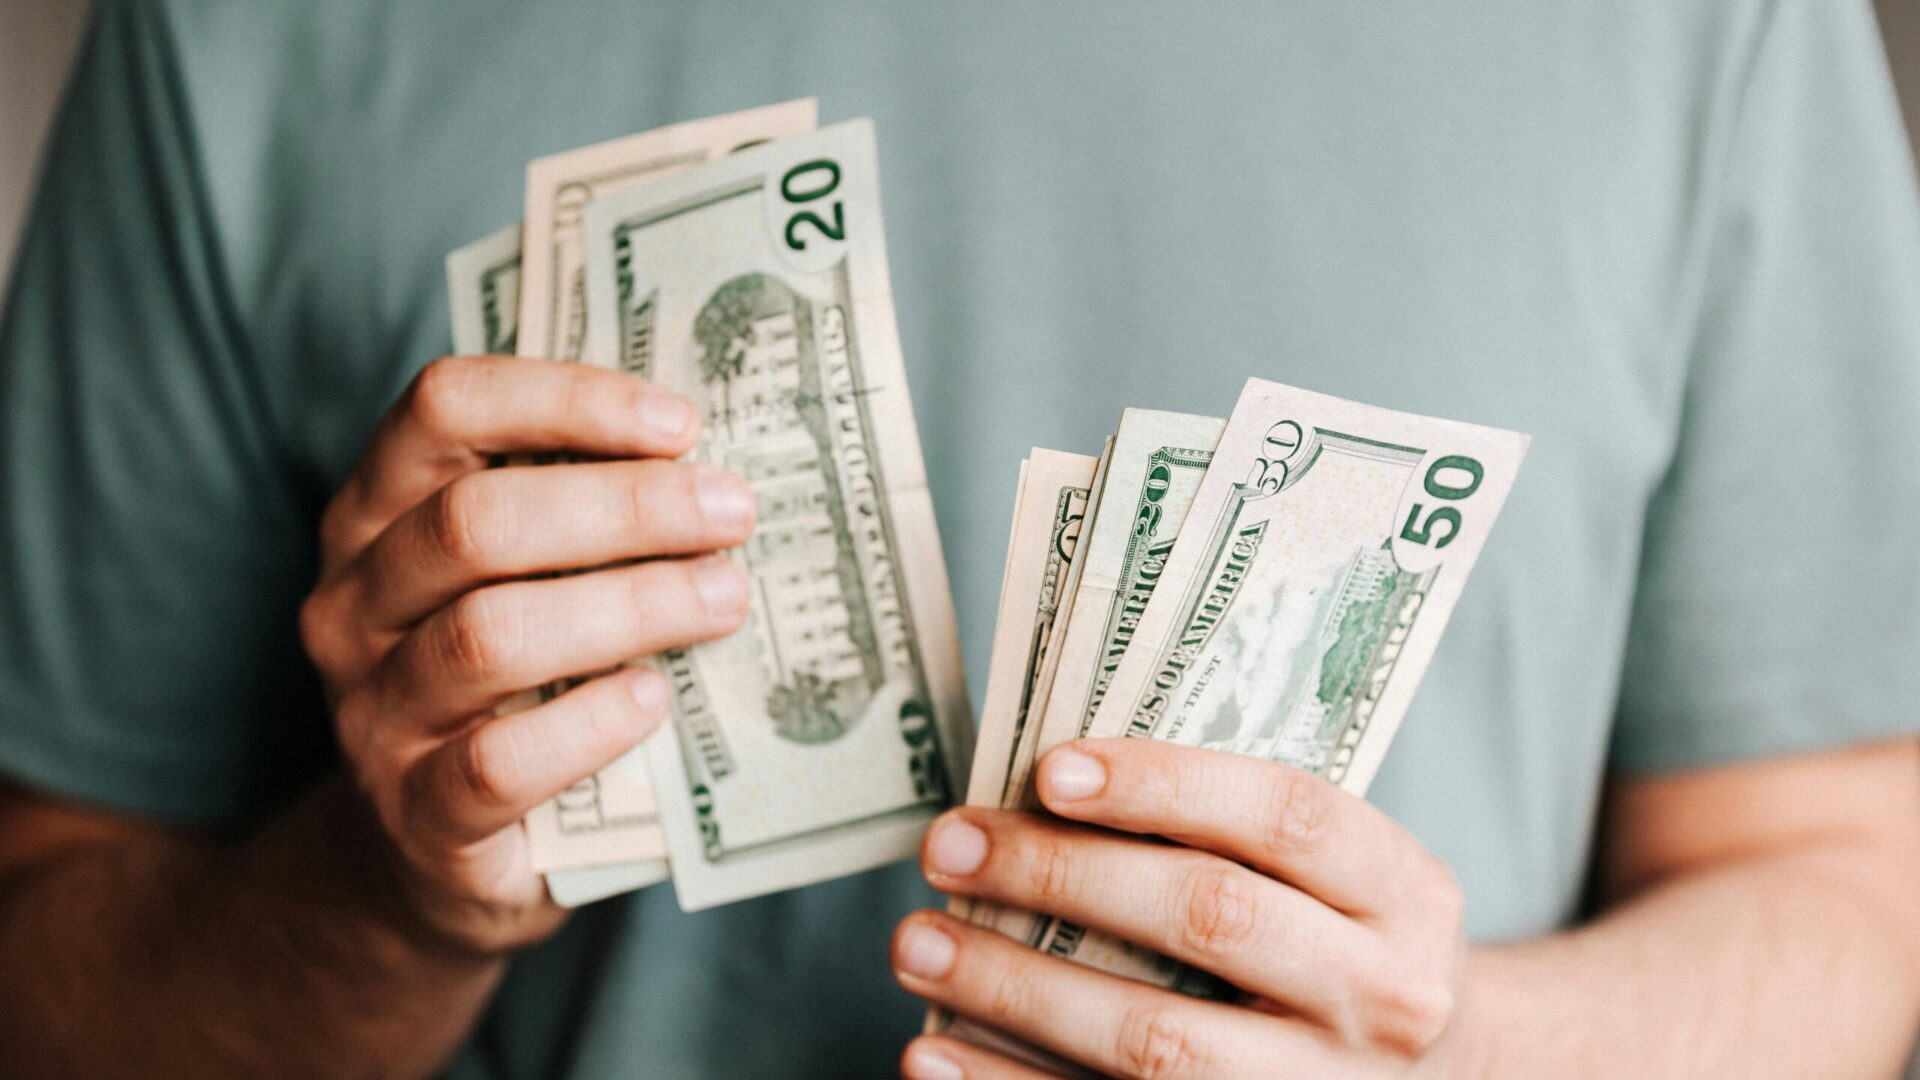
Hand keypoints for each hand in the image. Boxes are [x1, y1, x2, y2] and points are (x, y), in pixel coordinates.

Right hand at [298, 355, 753, 954]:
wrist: (435, 856)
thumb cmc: (512, 687)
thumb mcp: (527, 583)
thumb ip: (584, 517)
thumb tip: (718, 468)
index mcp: (378, 513)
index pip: (443, 408)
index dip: (566, 399)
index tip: (681, 425)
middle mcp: (354, 603)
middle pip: (474, 522)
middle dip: (624, 507)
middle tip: (732, 514)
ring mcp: (374, 713)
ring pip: (487, 637)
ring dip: (626, 607)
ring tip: (724, 599)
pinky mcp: (416, 816)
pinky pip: (497, 762)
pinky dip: (588, 725)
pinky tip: (653, 700)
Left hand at [892, 739, 1466, 1078]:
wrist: (1442, 1078)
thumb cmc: (1338, 941)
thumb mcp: (1336, 875)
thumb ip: (1233, 831)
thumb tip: (1040, 786)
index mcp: (1404, 892)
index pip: (1287, 816)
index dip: (1165, 785)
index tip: (1049, 768)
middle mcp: (1384, 996)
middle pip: (1211, 919)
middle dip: (1062, 876)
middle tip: (948, 847)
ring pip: (1158, 1043)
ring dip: (1017, 990)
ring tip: (916, 944)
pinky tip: (933, 1053)